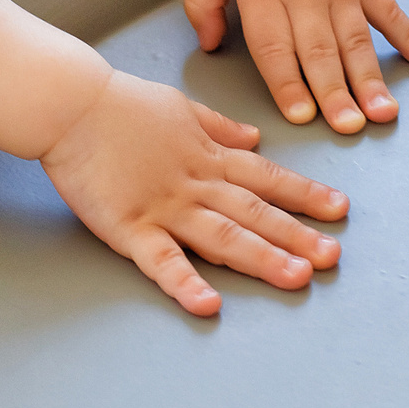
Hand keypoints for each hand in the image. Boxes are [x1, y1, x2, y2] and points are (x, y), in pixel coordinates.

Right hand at [38, 70, 348, 317]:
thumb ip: (220, 126)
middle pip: (255, 213)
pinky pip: (162, 261)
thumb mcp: (182, 106)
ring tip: (297, 277)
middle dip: (297, 235)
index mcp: (208, 156)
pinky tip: (209, 303)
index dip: (305, 194)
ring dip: (263, 258)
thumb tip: (254, 135)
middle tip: (332, 258)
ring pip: (223, 237)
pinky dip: (186, 283)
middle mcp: (196, 184)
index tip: (339, 209)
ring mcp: (165, 207)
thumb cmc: (120, 104)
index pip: (267, 177)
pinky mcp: (130, 229)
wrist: (70, 104)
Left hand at [185, 0, 408, 131]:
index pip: (275, 46)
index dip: (288, 83)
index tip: (302, 115)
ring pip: (357, 39)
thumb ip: (201, 3)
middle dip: (336, 93)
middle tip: (350, 128)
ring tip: (384, 113)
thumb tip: (210, 45)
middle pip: (320, 50)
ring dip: (372, 78)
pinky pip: (390, 10)